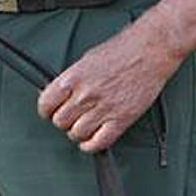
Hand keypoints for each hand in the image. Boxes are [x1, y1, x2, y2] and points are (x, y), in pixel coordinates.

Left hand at [34, 20, 181, 152]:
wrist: (149, 51)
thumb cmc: (120, 50)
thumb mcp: (86, 60)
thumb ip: (71, 79)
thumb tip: (58, 94)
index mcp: (73, 77)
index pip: (46, 104)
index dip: (46, 110)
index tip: (49, 111)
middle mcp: (85, 95)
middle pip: (60, 122)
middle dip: (63, 121)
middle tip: (70, 117)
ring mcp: (103, 109)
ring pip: (77, 134)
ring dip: (77, 133)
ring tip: (83, 125)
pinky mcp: (121, 120)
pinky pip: (99, 142)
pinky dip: (91, 145)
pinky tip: (91, 139)